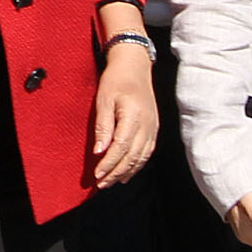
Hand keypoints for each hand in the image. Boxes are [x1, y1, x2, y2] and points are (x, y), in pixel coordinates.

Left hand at [88, 39, 156, 188]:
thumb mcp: (104, 100)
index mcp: (134, 116)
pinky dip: (137, 165)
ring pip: (141, 157)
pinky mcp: (154, 128)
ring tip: (112, 182)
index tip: (97, 175)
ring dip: (126, 172)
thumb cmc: (116, 80)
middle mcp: (147, 125)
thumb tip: (99, 151)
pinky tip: (127, 172)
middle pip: (132, 157)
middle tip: (101, 184)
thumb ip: (103, 127)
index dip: (109, 164)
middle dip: (116, 173)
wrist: (135, 66)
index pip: (121, 148)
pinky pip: (147, 152)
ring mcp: (153, 127)